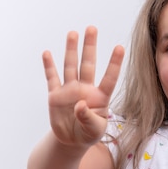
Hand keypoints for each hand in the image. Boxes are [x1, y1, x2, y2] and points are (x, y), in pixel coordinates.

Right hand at [42, 26, 123, 147]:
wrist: (72, 140)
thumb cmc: (88, 134)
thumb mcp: (94, 130)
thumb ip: (89, 118)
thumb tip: (80, 105)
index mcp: (99, 97)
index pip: (109, 78)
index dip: (114, 64)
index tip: (120, 47)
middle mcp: (85, 89)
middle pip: (88, 64)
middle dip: (89, 47)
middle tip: (92, 28)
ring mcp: (70, 90)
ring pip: (70, 66)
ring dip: (71, 50)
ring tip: (73, 33)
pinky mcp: (55, 96)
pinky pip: (52, 78)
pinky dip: (49, 66)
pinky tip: (47, 53)